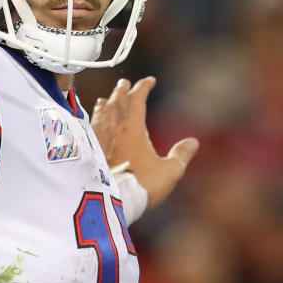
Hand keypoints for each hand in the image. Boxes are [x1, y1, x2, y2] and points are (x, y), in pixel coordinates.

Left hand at [92, 77, 198, 209]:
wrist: (111, 201)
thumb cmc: (141, 186)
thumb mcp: (169, 172)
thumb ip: (181, 155)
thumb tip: (193, 142)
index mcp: (133, 129)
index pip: (137, 99)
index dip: (143, 87)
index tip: (149, 81)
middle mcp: (113, 129)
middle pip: (116, 102)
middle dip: (122, 91)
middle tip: (125, 83)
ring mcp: (99, 139)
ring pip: (101, 114)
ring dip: (106, 103)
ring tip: (106, 99)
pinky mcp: (89, 151)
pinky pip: (91, 128)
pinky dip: (94, 119)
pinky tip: (93, 122)